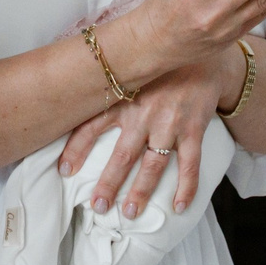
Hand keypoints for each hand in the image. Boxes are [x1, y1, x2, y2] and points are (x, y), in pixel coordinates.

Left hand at [57, 54, 235, 218]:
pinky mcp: (194, 129)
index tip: (64, 172)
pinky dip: (186, 187)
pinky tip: (179, 206)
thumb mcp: (129, 72)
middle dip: (109, 183)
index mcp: (123, 98)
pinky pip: (190, 163)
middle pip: (123, 155)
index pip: (91, 126)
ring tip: (130, 212)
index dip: (76, 150)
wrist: (201, 52)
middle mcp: (144, 113)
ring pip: (153, 164)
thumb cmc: (159, 67)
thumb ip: (108, 87)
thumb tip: (73, 96)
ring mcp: (170, 123)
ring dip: (141, 191)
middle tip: (98, 206)